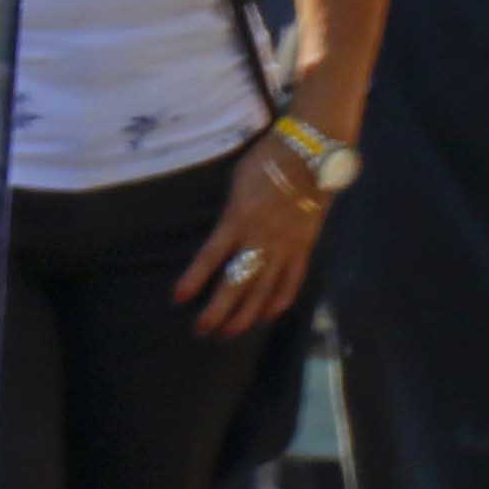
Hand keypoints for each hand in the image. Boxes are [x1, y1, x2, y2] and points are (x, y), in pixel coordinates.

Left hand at [181, 131, 338, 338]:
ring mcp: (286, 245)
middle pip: (238, 282)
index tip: (178, 299)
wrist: (310, 154)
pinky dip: (280, 300)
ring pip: (264, 289)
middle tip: (202, 331)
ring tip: (229, 333)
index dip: (194, 279)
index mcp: (238, 219)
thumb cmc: (265, 162)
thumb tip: (220, 238)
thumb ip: (229, 216)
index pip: (210, 257)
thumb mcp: (235, 185)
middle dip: (219, 310)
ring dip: (246, 314)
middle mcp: (261, 237)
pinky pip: (293, 279)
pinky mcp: (305, 246)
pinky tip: (268, 316)